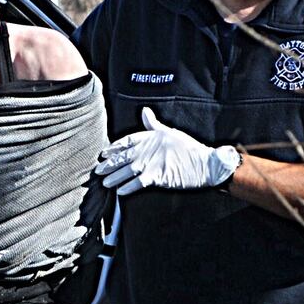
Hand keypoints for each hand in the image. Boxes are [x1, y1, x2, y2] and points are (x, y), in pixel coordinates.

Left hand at [94, 107, 239, 195]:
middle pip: (123, 157)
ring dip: (115, 177)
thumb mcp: (170, 132)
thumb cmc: (188, 148)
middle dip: (110, 164)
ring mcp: (152, 162)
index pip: (127, 141)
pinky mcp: (158, 176)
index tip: (104, 153)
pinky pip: (138, 183)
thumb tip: (145, 112)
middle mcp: (149, 149)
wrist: (204, 163)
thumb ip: (154, 124)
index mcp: (151, 137)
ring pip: (127, 170)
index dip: (114, 148)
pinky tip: (120, 192)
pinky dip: (128, 187)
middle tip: (98, 170)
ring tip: (105, 183)